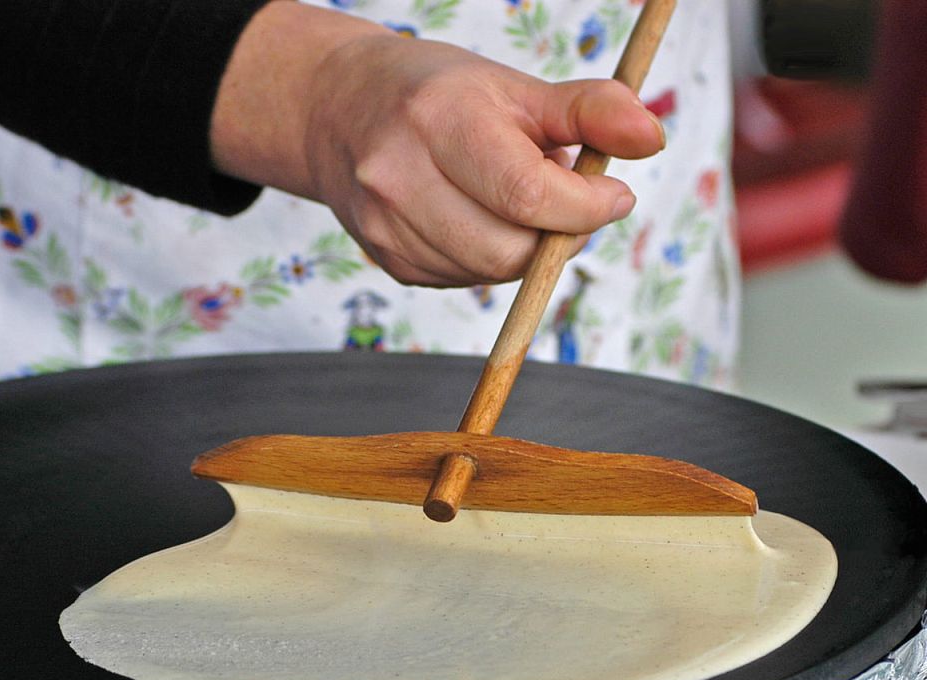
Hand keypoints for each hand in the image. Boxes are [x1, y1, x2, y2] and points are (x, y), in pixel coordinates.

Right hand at [211, 2, 665, 286]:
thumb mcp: (513, 86)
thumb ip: (589, 110)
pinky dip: (488, 258)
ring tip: (516, 201)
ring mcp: (384, 226)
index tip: (613, 195)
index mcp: (438, 121)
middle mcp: (399, 177)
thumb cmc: (438, 94)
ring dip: (524, 247)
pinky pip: (462, 280)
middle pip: (510, 249)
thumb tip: (652, 136)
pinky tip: (478, 218)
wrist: (340, 110)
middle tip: (564, 198)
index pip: (529, 195)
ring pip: (488, 272)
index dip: (587, 207)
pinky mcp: (386, 259)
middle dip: (557, 233)